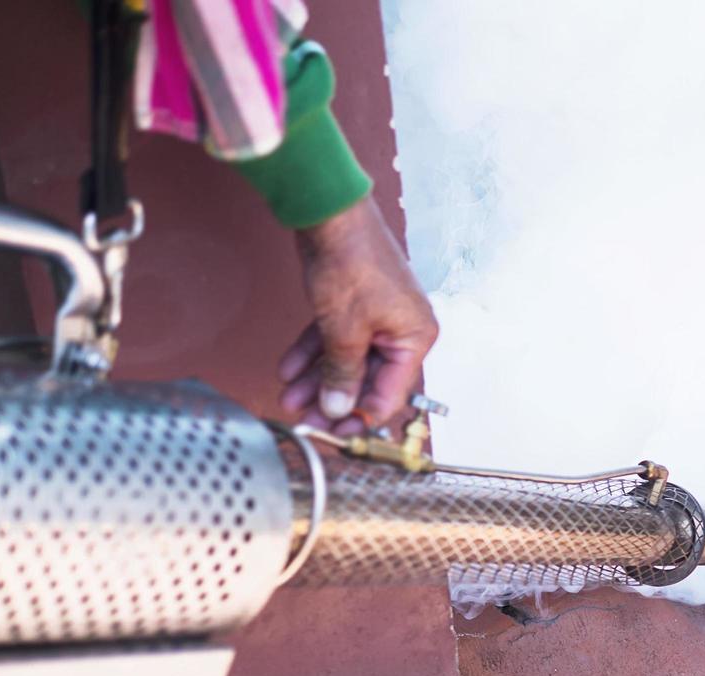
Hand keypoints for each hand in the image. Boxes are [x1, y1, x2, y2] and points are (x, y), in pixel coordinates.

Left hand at [278, 197, 439, 433]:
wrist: (329, 212)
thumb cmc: (350, 264)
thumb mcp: (344, 330)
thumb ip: (342, 374)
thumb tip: (339, 410)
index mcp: (415, 337)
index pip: (390, 393)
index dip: (361, 417)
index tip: (335, 435)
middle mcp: (402, 329)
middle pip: (366, 377)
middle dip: (333, 398)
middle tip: (306, 420)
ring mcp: (378, 316)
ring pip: (346, 359)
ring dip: (317, 379)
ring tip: (288, 397)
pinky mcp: (354, 304)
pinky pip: (335, 338)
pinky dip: (312, 353)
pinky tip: (289, 369)